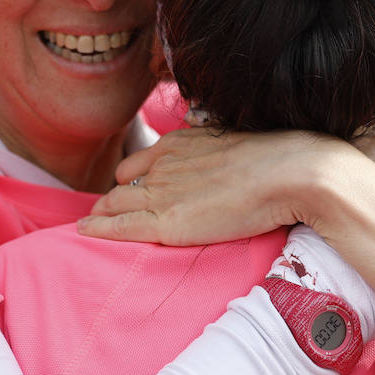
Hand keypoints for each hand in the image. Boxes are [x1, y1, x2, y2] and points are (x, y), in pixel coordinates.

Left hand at [77, 126, 361, 244]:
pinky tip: (85, 231)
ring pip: (116, 203)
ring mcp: (163, 192)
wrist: (289, 172)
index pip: (142, 161)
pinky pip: (119, 226)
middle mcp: (165, 164)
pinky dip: (98, 228)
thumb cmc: (277, 161)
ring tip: (92, 222)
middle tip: (107, 211)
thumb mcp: (239, 145)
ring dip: (102, 212)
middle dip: (114, 197)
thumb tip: (226, 163)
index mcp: (182, 143)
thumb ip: (219, 154)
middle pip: (124, 183)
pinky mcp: (166, 222)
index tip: (132, 189)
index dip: (134, 178)